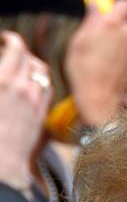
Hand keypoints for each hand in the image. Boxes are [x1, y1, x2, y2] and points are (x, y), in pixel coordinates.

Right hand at [0, 32, 52, 189]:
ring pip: (41, 72)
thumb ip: (1, 79)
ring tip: (21, 66)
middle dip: (21, 51)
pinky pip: (47, 88)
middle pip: (30, 58)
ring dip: (32, 65)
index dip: (11, 39)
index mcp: (3, 80)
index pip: (15, 48)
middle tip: (11, 50)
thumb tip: (5, 73)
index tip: (5, 39)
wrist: (2, 162)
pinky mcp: (42, 113)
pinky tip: (31, 84)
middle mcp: (23, 87)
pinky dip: (40, 81)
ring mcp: (36, 100)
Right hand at [64, 0, 126, 127]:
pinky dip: (119, 57)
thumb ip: (91, 20)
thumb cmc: (83, 68)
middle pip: (124, 23)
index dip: (115, 7)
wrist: (98, 98)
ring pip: (126, 39)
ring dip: (115, 43)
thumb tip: (95, 5)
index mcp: (114, 24)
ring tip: (98, 56)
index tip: (104, 14)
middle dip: (112, 27)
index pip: (125, 4)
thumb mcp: (79, 40)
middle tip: (94, 38)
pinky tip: (106, 66)